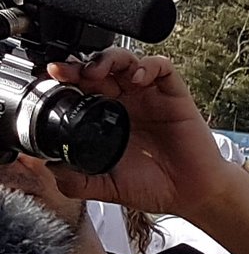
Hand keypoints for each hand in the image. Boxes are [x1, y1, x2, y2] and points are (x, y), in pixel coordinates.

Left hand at [42, 50, 236, 217]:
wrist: (192, 195)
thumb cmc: (156, 187)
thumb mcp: (108, 186)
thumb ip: (78, 181)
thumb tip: (50, 169)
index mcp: (109, 117)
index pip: (82, 87)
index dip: (66, 78)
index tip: (52, 80)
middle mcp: (128, 102)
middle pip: (100, 67)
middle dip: (80, 64)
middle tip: (67, 73)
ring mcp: (151, 96)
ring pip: (126, 60)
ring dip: (108, 59)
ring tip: (97, 71)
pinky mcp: (175, 95)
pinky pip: (162, 68)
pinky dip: (148, 66)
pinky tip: (138, 79)